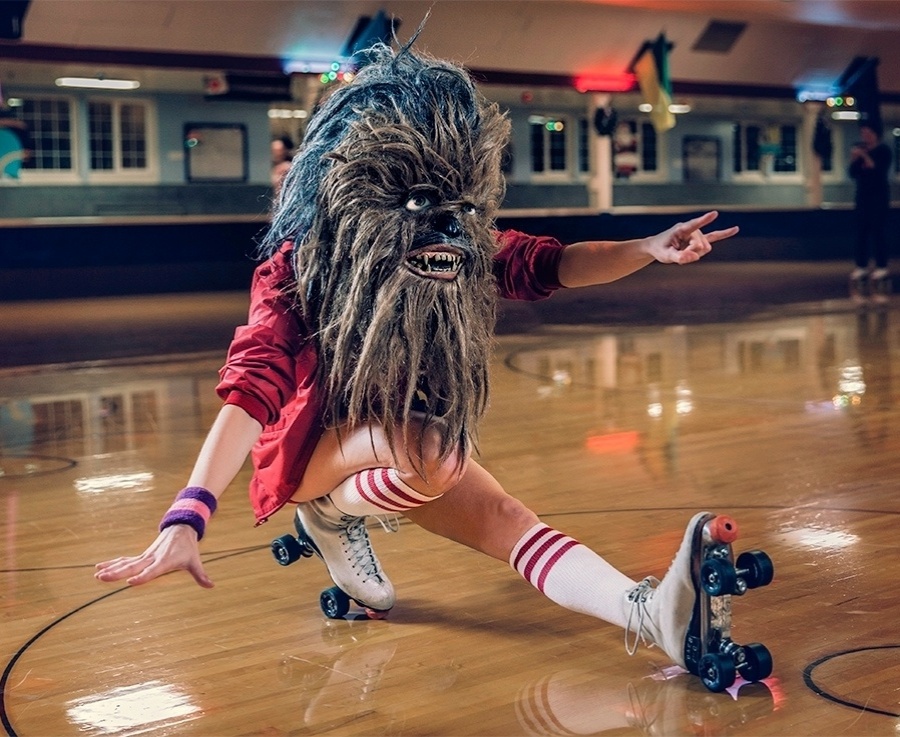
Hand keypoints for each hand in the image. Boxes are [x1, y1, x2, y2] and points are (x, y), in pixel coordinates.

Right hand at [94, 524, 213, 587]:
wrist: (181, 529)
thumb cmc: (188, 548)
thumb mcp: (195, 561)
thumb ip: (201, 575)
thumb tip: (211, 585)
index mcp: (164, 562)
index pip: (151, 571)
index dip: (142, 577)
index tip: (130, 582)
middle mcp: (152, 559)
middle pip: (133, 567)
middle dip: (117, 573)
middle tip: (102, 578)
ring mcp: (145, 557)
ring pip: (126, 563)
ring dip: (111, 568)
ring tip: (96, 575)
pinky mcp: (142, 556)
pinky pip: (125, 560)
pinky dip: (113, 563)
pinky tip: (99, 568)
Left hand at [647, 211, 738, 264]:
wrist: (657, 246)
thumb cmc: (660, 249)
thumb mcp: (666, 256)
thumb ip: (679, 258)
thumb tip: (695, 257)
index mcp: (681, 229)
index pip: (694, 224)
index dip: (704, 220)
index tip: (714, 213)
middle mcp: (691, 229)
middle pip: (701, 245)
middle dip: (692, 253)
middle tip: (679, 255)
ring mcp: (697, 233)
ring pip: (706, 248)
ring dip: (696, 254)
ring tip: (683, 252)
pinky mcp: (700, 238)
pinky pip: (715, 236)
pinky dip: (725, 233)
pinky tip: (735, 229)